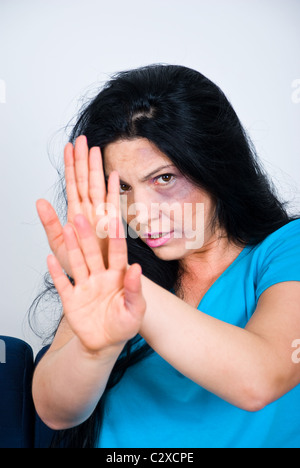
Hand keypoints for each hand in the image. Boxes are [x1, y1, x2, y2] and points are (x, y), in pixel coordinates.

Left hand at [36, 135, 111, 276]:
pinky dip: (114, 192)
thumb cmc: (78, 265)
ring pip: (97, 189)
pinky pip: (113, 207)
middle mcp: (89, 212)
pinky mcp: (112, 229)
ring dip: (95, 169)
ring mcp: (101, 219)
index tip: (68, 147)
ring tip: (92, 150)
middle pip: (85, 181)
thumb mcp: (58, 245)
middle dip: (82, 160)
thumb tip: (39, 201)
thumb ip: (50, 223)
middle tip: (81, 139)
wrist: (94, 283)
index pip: (72, 184)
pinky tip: (113, 175)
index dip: (69, 165)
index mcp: (76, 214)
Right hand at [47, 213, 145, 353]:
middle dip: (87, 235)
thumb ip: (135, 289)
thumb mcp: (135, 309)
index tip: (113, 221)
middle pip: (92, 253)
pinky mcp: (71, 299)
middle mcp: (99, 277)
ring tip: (66, 228)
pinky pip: (62, 283)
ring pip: (76, 263)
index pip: (117, 254)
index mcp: (117, 277)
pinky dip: (56, 272)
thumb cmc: (124, 324)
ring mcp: (84, 286)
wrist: (106, 343)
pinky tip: (51, 258)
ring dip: (71, 247)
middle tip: (80, 217)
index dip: (115, 238)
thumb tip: (137, 267)